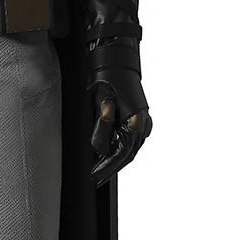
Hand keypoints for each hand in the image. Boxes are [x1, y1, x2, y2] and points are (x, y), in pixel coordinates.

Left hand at [89, 61, 151, 185]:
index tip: (95, 177)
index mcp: (135, 121)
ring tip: (102, 170)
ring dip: (117, 160)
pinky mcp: (140, 118)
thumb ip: (102, 129)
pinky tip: (113, 153)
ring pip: (131, 149)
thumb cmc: (108, 79)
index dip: (107, 167)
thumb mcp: (100, 104)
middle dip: (110, 168)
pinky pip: (133, 140)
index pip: (121, 154)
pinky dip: (123, 148)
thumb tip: (100, 149)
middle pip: (128, 155)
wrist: (117, 61)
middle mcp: (142, 123)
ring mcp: (143, 121)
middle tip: (96, 178)